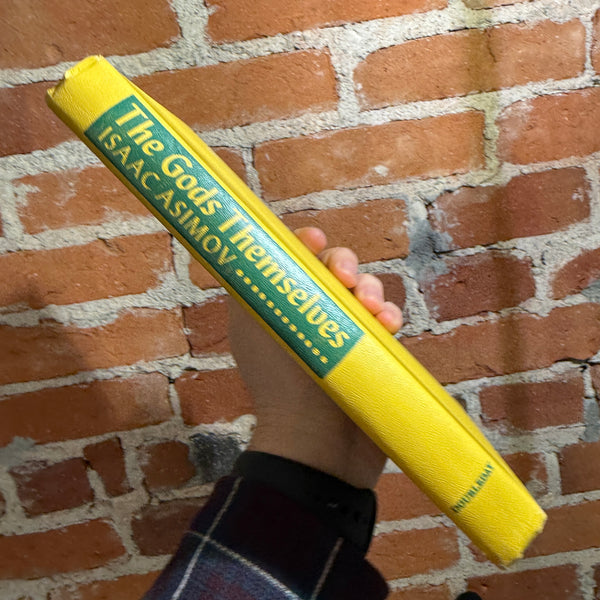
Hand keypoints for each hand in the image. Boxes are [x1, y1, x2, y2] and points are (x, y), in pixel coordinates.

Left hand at [228, 227, 402, 488]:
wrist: (319, 444)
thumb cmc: (281, 384)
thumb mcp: (253, 326)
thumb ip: (252, 283)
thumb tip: (253, 245)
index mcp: (278, 308)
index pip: (293, 261)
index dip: (306, 244)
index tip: (315, 239)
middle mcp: (310, 316)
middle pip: (332, 269)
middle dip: (343, 264)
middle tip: (345, 277)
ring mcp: (343, 335)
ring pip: (363, 291)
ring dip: (370, 290)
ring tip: (371, 308)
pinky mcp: (370, 353)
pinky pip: (385, 321)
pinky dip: (389, 316)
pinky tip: (388, 325)